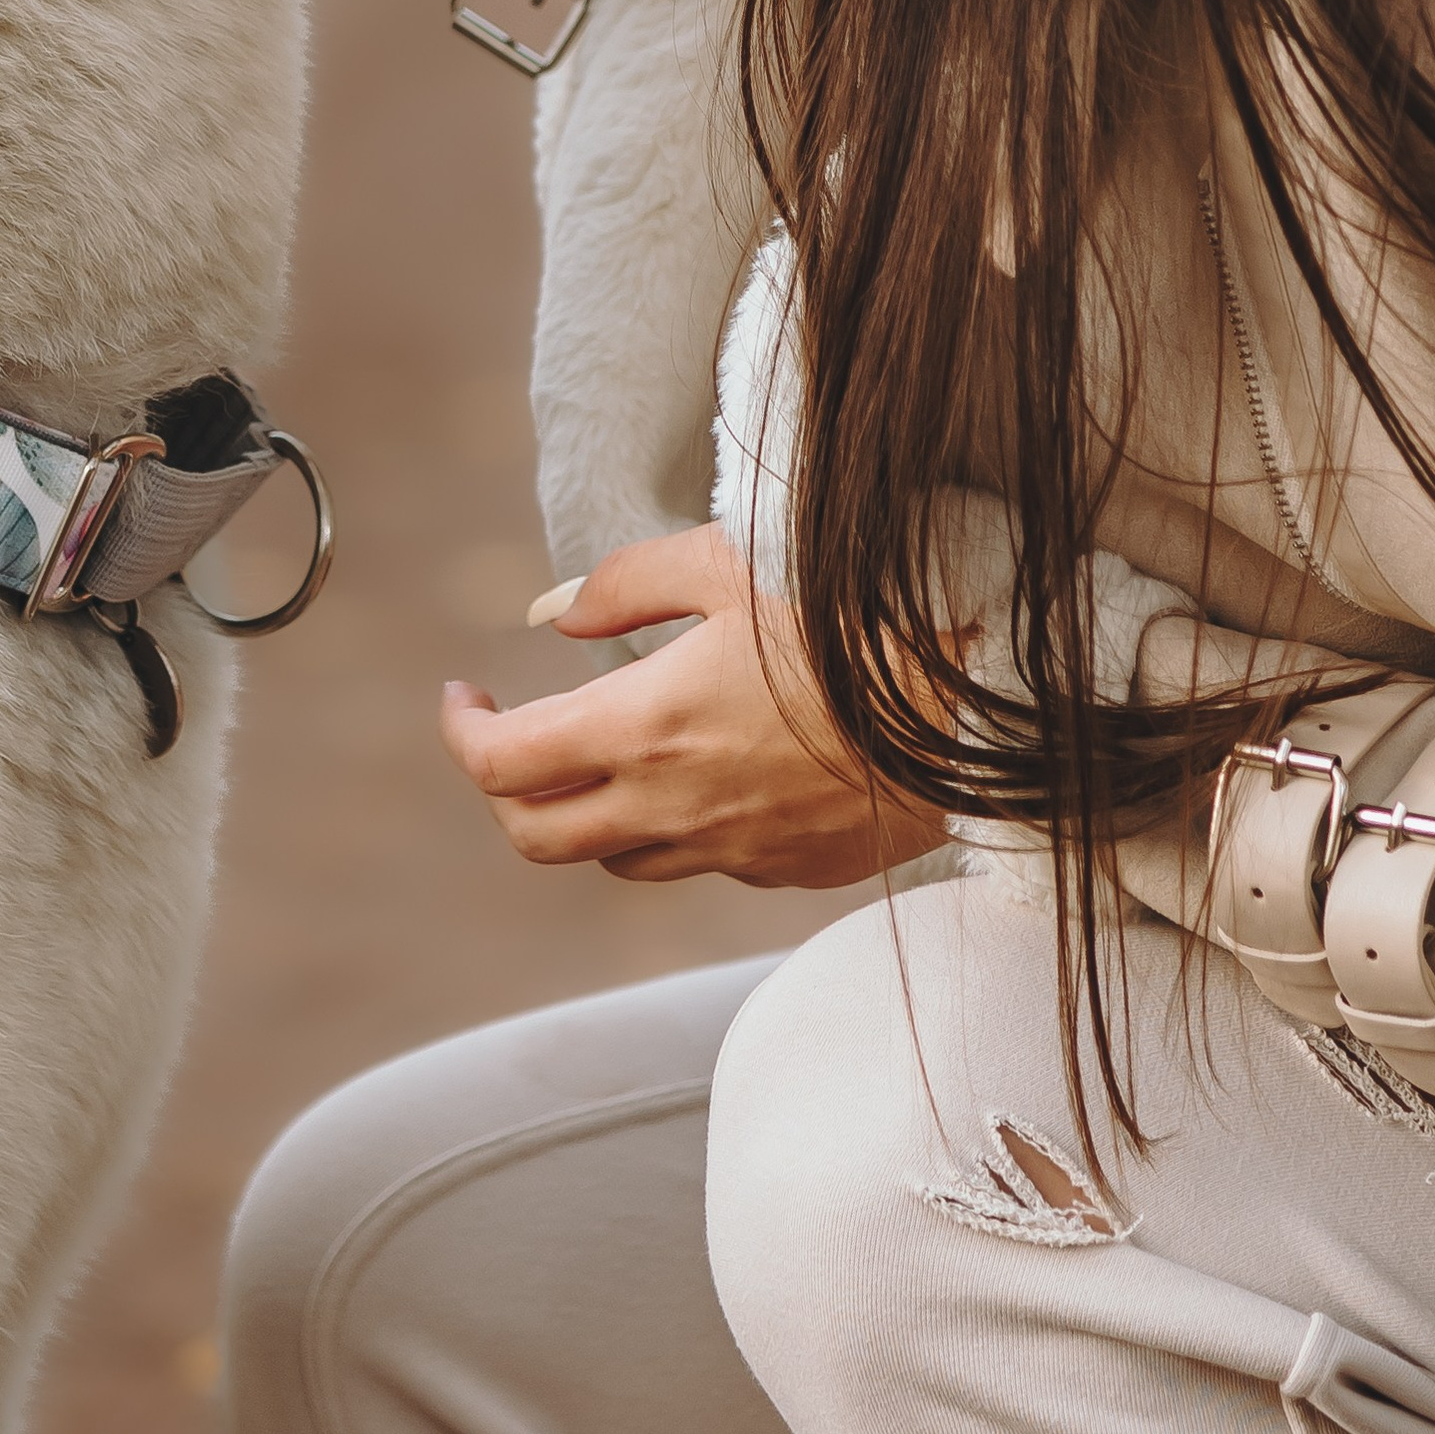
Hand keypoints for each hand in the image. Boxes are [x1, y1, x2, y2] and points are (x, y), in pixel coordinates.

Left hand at [437, 525, 946, 888]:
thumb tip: (549, 613)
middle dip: (504, 791)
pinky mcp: (784, 872)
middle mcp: (673, 807)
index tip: (465, 694)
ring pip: (616, 862)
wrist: (970, 700)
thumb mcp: (725, 562)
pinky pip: (699, 864)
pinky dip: (676, 826)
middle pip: (537, 838)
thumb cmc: (847, 613)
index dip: (464, 731)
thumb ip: (621, 585)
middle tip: (511, 736)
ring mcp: (730, 852)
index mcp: (643, 727)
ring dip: (589, 815)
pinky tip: (709, 768)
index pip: (503, 765)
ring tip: (607, 751)